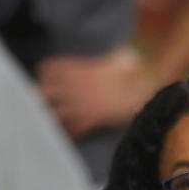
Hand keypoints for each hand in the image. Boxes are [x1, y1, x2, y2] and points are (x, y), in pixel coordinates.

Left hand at [37, 46, 158, 138]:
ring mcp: (82, 104)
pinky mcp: (93, 119)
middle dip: (43, 100)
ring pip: (54, 114)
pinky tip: (75, 135)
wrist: (145, 84)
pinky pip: (74, 130)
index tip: (51, 81)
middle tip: (49, 107)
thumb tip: (122, 54)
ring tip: (58, 125)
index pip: (48, 69)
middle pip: (43, 92)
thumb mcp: (121, 57)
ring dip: (55, 120)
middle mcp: (74, 86)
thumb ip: (114, 58)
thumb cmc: (137, 70)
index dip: (47, 76)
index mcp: (77, 68)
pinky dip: (72, 134)